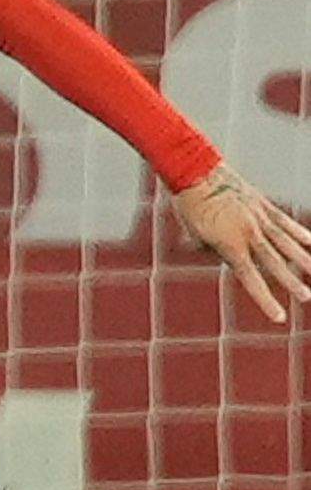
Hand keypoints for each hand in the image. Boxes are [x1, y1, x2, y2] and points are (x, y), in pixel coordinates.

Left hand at [172, 161, 310, 322]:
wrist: (197, 172)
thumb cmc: (190, 205)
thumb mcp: (195, 234)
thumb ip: (212, 250)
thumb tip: (225, 259)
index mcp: (230, 245)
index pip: (251, 279)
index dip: (265, 299)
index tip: (278, 317)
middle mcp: (249, 234)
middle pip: (274, 263)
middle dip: (291, 282)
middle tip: (306, 297)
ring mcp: (259, 218)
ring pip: (286, 243)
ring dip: (302, 259)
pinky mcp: (263, 205)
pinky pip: (284, 222)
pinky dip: (298, 232)